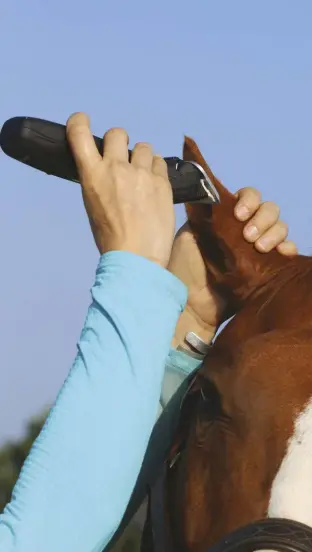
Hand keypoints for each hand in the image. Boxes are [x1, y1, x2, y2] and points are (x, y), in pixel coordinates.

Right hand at [66, 113, 174, 266]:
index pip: (80, 134)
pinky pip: (159, 162)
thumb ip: (99, 181)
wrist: (137, 257)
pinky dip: (156, 170)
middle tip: (123, 160)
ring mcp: (141, 173)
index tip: (83, 121)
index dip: (80, 122)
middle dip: (119, 143)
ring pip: (143, 147)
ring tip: (143, 177)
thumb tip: (108, 170)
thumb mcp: (94, 205)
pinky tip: (155, 186)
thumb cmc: (110, 238)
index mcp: (92, 175)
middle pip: (118, 133)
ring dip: (142, 158)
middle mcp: (116, 167)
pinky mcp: (162, 181)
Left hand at [169, 187, 297, 348]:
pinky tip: (282, 254)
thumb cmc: (185, 269)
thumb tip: (212, 192)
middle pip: (268, 209)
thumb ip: (203, 212)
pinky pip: (288, 250)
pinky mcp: (269, 267)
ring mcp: (258, 247)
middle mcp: (245, 228)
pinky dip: (288, 248)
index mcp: (226, 217)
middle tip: (248, 236)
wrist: (192, 303)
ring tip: (260, 248)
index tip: (239, 214)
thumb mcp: (189, 234)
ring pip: (280, 227)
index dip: (248, 200)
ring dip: (274, 233)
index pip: (248, 196)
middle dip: (262, 218)